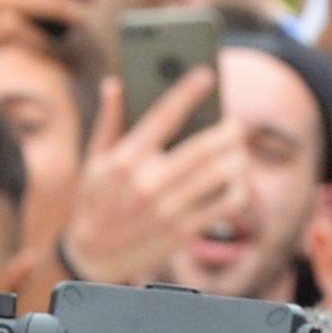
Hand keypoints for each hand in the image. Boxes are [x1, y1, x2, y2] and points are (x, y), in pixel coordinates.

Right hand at [61, 71, 248, 284]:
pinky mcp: (182, 230)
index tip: (206, 74)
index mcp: (124, 160)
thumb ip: (108, 122)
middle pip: (203, 147)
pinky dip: (238, 189)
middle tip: (237, 124)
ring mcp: (166, 208)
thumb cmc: (94, 203)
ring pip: (220, 174)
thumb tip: (114, 84)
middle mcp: (146, 183)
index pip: (162, 117)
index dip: (186, 92)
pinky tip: (237, 181)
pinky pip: (224, 204)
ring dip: (237, 158)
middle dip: (228, 130)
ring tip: (238, 152)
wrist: (93, 258)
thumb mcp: (93, 162)